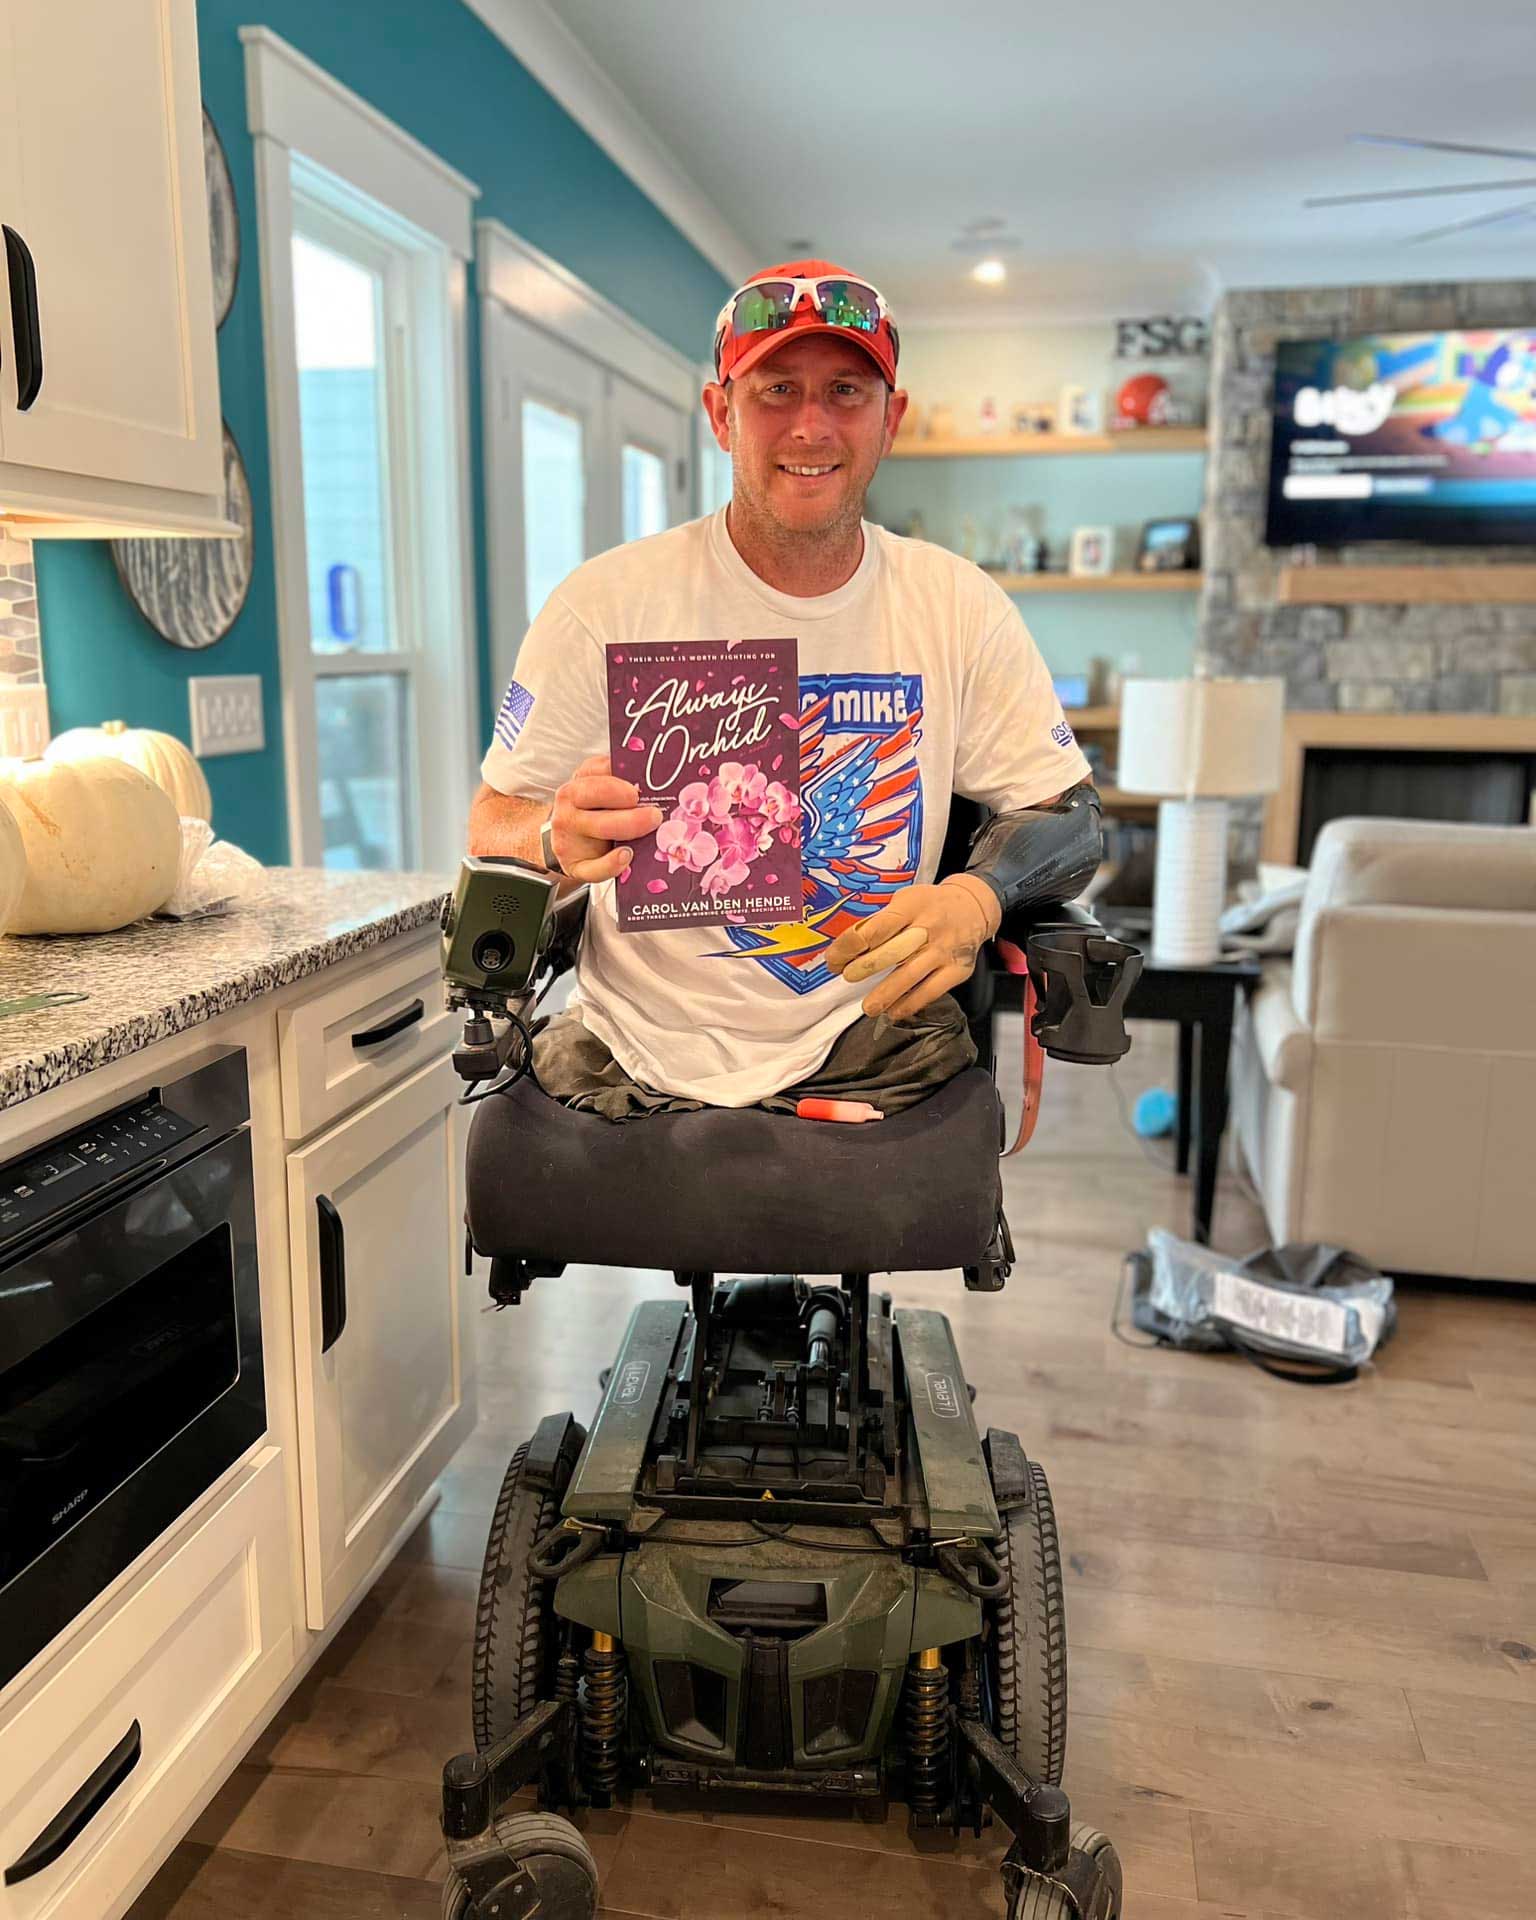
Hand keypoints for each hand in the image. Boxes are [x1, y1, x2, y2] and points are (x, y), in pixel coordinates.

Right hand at [548, 754, 664, 884]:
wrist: (568, 851)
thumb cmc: (595, 818)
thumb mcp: (602, 796)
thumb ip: (624, 786)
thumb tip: (661, 781)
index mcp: (580, 784)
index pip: (596, 769)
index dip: (619, 775)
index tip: (639, 784)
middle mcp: (570, 806)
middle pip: (597, 794)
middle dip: (627, 796)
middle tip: (654, 809)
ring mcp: (569, 836)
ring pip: (600, 827)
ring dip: (629, 826)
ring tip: (651, 824)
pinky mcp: (574, 865)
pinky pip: (593, 867)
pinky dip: (611, 864)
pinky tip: (627, 856)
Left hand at [822, 876, 1001, 1020]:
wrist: (974, 907)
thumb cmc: (928, 906)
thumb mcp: (904, 901)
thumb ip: (880, 922)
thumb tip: (846, 950)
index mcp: (911, 906)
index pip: (876, 928)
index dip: (851, 946)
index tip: (834, 959)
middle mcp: (929, 927)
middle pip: (892, 952)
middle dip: (865, 968)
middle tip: (847, 977)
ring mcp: (944, 950)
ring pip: (910, 975)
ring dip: (885, 994)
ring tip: (868, 1007)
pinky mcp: (957, 970)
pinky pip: (930, 991)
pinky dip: (909, 1004)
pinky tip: (893, 1012)